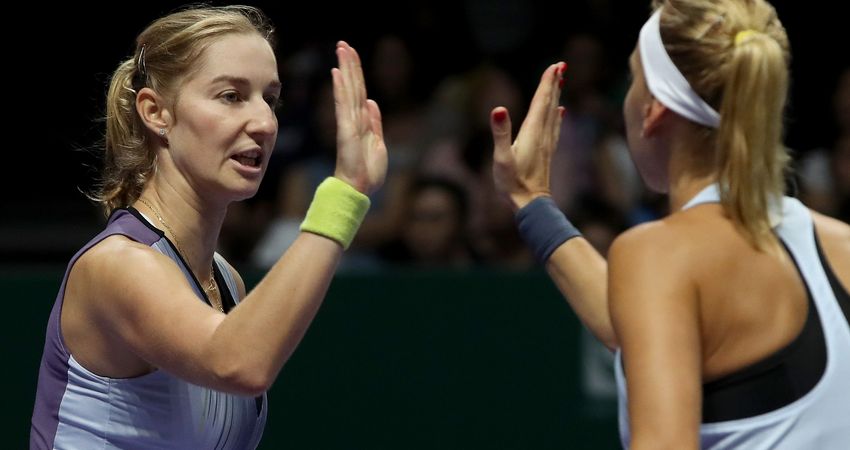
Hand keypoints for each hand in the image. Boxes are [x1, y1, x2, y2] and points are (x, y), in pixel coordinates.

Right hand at [331, 41, 387, 194]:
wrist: (359, 189)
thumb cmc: (368, 171)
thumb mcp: (378, 143)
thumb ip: (374, 122)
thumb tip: (372, 103)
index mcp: (363, 121)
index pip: (359, 91)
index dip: (355, 73)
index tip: (351, 54)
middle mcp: (354, 118)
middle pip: (352, 85)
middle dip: (349, 64)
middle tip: (343, 43)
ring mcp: (349, 123)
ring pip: (348, 90)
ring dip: (345, 68)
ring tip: (342, 49)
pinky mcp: (346, 130)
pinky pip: (343, 105)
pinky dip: (340, 88)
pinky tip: (337, 73)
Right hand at [491, 62, 565, 209]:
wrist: (530, 204)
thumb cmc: (512, 183)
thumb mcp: (501, 158)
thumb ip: (500, 133)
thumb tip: (499, 109)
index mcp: (532, 132)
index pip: (541, 102)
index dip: (547, 83)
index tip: (554, 66)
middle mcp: (542, 135)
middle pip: (549, 104)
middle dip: (554, 84)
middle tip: (561, 66)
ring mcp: (546, 144)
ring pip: (553, 113)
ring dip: (556, 96)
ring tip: (560, 82)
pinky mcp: (546, 152)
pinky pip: (554, 127)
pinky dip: (557, 116)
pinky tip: (560, 112)